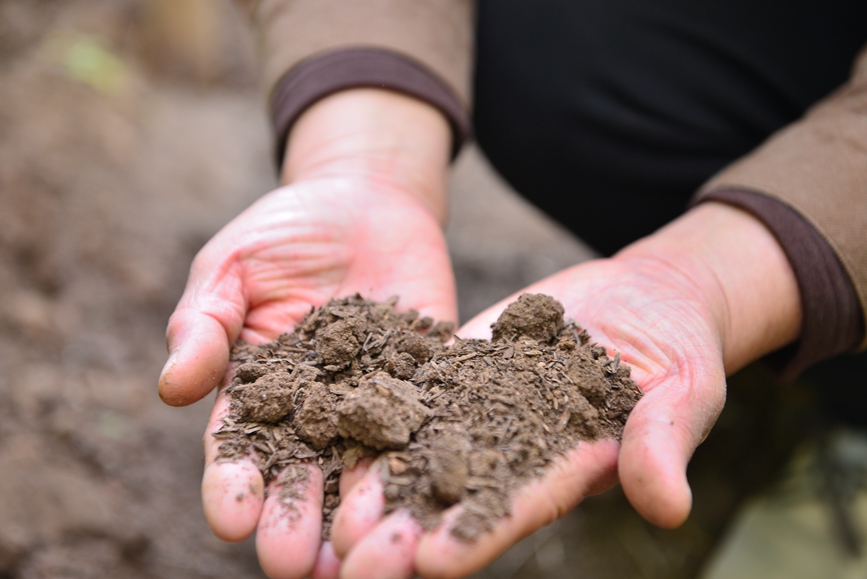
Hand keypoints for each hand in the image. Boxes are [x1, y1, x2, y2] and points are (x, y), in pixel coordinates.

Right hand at [158, 89, 455, 577]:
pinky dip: (429, 455)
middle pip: (303, 473)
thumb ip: (205, 325)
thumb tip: (170, 387)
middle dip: (295, 517)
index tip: (231, 519)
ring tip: (362, 555)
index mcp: (259, 390)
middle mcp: (318, 408)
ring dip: (361, 510)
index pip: (239, 447)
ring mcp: (377, 397)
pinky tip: (431, 490)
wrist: (364, 196)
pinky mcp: (429, 377)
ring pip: (367, 465)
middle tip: (293, 564)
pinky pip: (430, 419)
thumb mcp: (232, 267)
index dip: (232, 484)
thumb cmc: (283, 231)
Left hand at [330, 202, 801, 577]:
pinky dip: (376, 402)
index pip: (515, 512)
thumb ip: (663, 445)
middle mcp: (511, 451)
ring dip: (375, 478)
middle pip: (450, 496)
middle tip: (351, 561)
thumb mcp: (683, 395)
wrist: (643, 300)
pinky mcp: (460, 367)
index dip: (475, 537)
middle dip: (403, 528)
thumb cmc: (679, 352)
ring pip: (418, 446)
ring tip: (327, 509)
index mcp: (565, 472)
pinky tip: (330, 418)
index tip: (431, 563)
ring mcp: (480, 408)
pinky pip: (415, 384)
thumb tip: (670, 508)